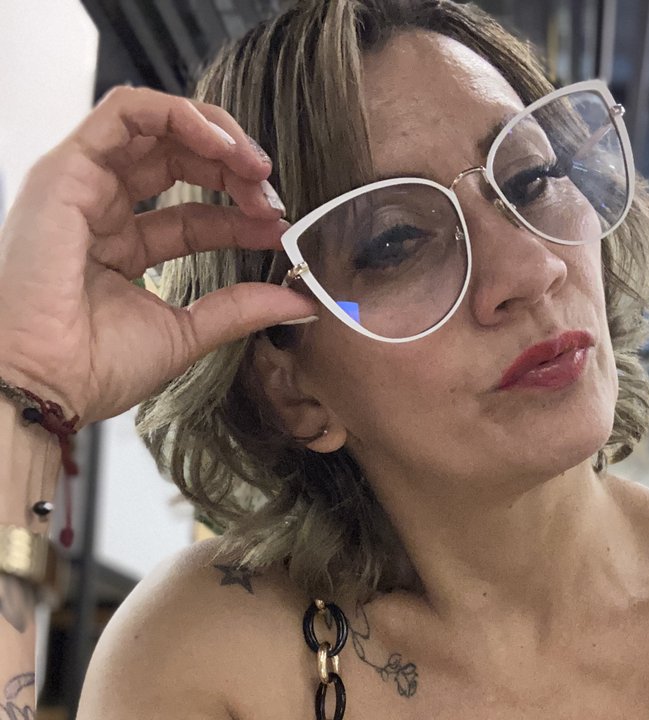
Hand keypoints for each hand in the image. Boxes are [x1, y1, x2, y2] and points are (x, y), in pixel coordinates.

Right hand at [0, 85, 314, 428]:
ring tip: (253, 165)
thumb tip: (301, 303)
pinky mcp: (68, 168)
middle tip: (271, 194)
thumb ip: (241, 309)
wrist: (49, 382)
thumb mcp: (188, 332)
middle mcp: (100, 210)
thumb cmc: (96, 368)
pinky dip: (179, 115)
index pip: (193, 216)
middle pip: (177, 160)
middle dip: (234, 169)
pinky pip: (126, 112)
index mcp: (122, 249)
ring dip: (214, 135)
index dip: (240, 215)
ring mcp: (82, 185)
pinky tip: (220, 144)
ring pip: (155, 126)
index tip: (279, 228)